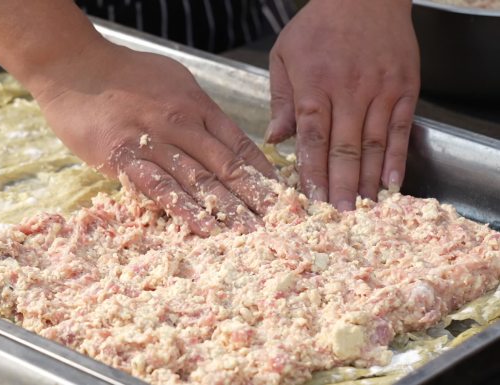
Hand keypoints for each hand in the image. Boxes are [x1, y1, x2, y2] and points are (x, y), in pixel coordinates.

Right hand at [32, 41, 276, 234]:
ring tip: (253, 235)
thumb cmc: (124, 74)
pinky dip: (185, 209)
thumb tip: (220, 136)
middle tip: (282, 225)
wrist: (75, 67)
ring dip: (229, 210)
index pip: (241, 145)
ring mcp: (154, 141)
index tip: (286, 198)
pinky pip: (160, 187)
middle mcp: (183, 124)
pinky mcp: (124, 157)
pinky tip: (205, 228)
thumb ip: (197, 110)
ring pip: (200, 181)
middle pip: (228, 167)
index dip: (266, 175)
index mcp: (197, 107)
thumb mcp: (173, 80)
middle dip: (258, 198)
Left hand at [265, 0, 419, 209]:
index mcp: (314, 87)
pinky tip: (393, 185)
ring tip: (363, 212)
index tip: (311, 202)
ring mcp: (380, 91)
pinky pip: (400, 130)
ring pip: (373, 145)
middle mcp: (349, 92)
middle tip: (338, 220)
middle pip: (344, 150)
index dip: (313, 174)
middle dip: (341, 188)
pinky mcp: (405, 89)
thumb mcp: (284, 56)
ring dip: (368, 182)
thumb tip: (275, 139)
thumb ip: (281, 100)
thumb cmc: (318, 26)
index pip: (312, 140)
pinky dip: (397, 160)